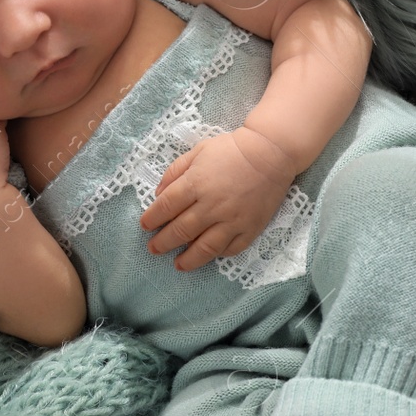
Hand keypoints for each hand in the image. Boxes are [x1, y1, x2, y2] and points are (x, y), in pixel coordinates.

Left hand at [139, 127, 297, 271]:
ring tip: (177, 265)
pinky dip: (216, 255)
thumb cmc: (231, 150)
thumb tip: (159, 193)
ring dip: (187, 259)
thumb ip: (175, 172)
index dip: (152, 219)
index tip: (144, 226)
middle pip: (180, 231)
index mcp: (196, 183)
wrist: (271, 153)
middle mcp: (211, 205)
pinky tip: (206, 256)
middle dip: (162, 243)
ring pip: (204, 248)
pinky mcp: (250, 229)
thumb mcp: (198, 151)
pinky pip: (230, 249)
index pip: (166, 207)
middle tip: (153, 249)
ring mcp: (232, 220)